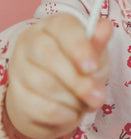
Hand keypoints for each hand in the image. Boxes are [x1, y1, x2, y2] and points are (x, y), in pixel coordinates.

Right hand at [5, 13, 111, 138]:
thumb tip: (105, 27)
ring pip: (44, 84)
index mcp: (54, 25)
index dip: (79, 47)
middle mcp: (32, 41)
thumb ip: (99, 43)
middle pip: (49, 56)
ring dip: (73, 99)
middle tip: (97, 96)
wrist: (59, 97)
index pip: (63, 28)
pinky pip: (38, 107)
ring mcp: (20, 67)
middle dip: (78, 80)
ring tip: (86, 103)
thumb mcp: (95, 53)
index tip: (92, 67)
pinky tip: (72, 112)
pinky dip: (61, 114)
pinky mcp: (16, 94)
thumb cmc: (81, 66)